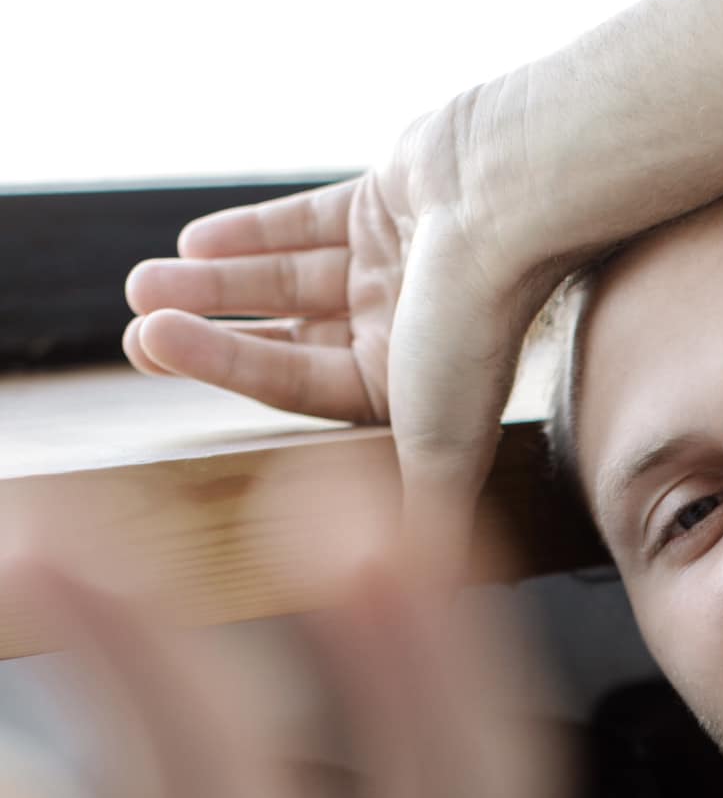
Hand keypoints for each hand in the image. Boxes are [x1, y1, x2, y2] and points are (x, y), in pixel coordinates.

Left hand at [123, 87, 568, 571]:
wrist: (512, 201)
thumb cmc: (474, 326)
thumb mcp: (442, 445)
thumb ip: (424, 519)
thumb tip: (420, 597)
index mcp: (410, 392)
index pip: (296, 386)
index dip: (221, 368)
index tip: (150, 346)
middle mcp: (402, 333)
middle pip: (285, 338)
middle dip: (209, 335)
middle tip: (134, 332)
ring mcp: (394, 266)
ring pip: (287, 279)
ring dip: (215, 282)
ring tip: (142, 280)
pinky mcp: (390, 199)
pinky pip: (311, 222)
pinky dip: (256, 231)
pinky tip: (197, 240)